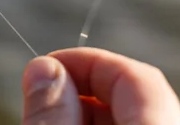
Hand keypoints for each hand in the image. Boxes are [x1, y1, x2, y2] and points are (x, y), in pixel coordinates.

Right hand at [22, 47, 179, 124]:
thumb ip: (53, 114)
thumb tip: (42, 68)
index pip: (135, 76)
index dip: (85, 60)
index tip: (44, 68)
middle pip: (136, 97)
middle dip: (84, 89)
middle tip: (42, 99)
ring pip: (136, 120)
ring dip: (91, 114)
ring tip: (53, 121)